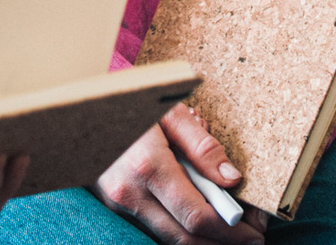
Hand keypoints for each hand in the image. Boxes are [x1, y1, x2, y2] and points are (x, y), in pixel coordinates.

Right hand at [93, 104, 262, 242]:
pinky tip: (202, 222)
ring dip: (204, 241)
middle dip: (223, 243)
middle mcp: (130, 193)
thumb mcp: (169, 113)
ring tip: (232, 232)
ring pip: (170, 238)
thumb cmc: (128, 104)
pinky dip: (182, 231)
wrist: (80, 109)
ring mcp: (118, 205)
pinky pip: (155, 229)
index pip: (197, 215)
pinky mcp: (115, 208)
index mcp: (148, 166)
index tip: (255, 229)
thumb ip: (202, 146)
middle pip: (185, 237)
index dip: (231, 229)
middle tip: (251, 238)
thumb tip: (231, 178)